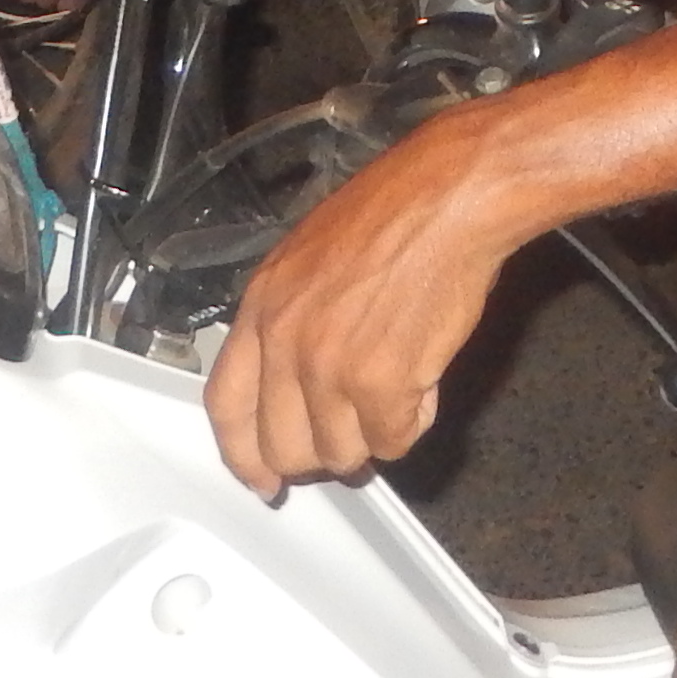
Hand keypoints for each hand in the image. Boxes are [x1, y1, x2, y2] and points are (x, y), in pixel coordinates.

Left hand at [204, 117, 526, 498]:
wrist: (449, 199)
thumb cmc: (395, 215)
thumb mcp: (307, 259)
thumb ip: (288, 323)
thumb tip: (292, 390)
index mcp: (261, 306)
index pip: (226, 405)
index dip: (242, 454)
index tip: (261, 478)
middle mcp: (285, 342)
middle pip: (283, 446)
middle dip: (321, 454)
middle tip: (353, 437)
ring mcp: (330, 368)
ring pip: (340, 453)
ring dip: (373, 436)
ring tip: (399, 387)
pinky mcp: (380, 384)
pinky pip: (392, 442)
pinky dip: (412, 422)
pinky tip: (424, 381)